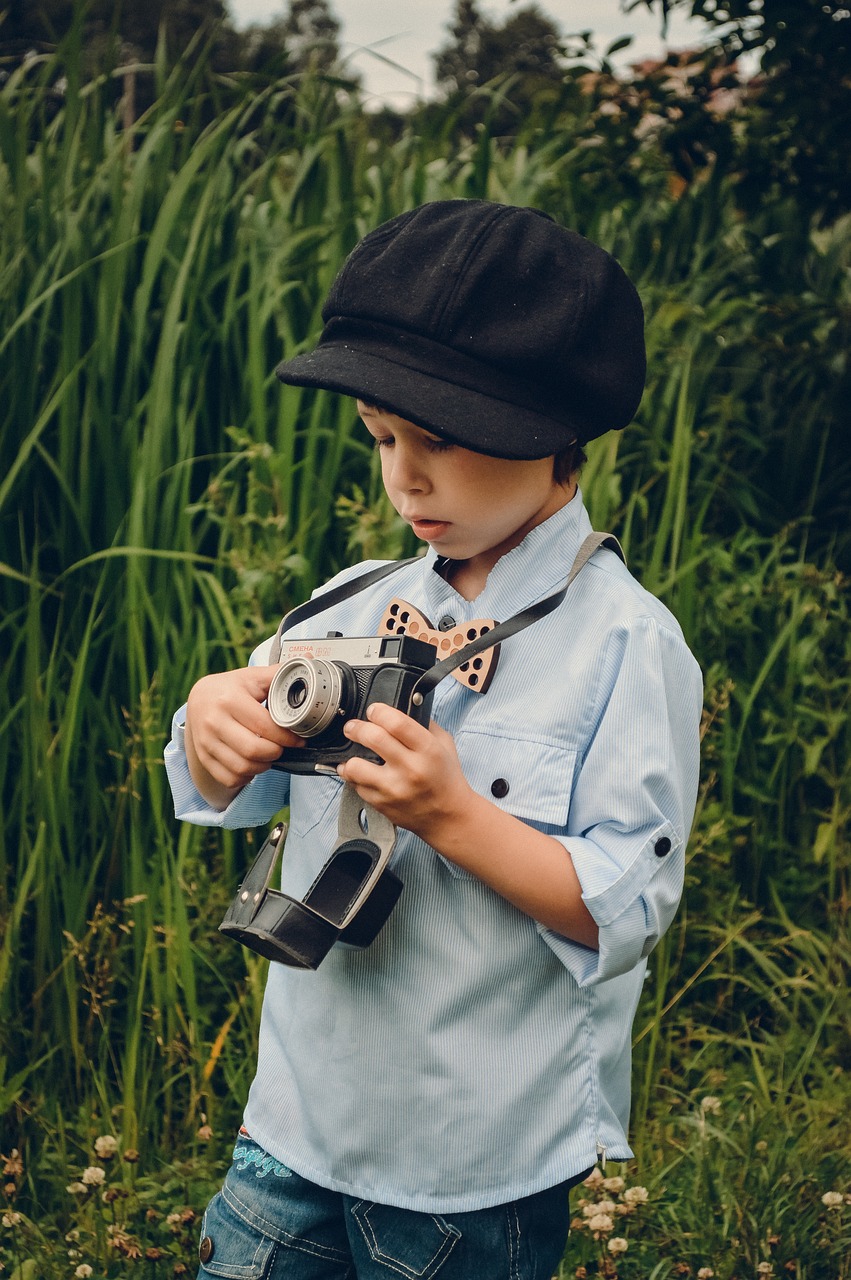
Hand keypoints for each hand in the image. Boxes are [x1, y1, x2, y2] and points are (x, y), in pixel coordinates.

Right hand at [185, 666, 302, 802]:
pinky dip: (246, 776)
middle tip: (283, 747)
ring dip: (263, 766)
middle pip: (254, 751)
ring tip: (269, 755)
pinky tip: (252, 764)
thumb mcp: (252, 677)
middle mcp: (213, 721)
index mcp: (229, 699)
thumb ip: (279, 672)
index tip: (299, 739)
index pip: (264, 726)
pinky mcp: (203, 757)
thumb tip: (308, 659)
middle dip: (276, 753)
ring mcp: (205, 741)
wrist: (198, 698)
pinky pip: (229, 778)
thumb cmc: (230, 688)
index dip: (287, 737)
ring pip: (242, 768)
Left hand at [337, 703, 470, 842]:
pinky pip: (355, 785)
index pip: (396, 722)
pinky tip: (362, 772)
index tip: (374, 711)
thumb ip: (423, 724)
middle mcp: (410, 769)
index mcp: (428, 750)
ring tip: (353, 753)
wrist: (449, 817)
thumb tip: (398, 706)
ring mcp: (394, 789)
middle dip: (356, 727)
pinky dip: (354, 777)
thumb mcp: (444, 744)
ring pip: (355, 766)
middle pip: (372, 738)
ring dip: (349, 756)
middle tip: (353, 727)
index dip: (379, 711)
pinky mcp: (381, 804)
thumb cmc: (446, 778)